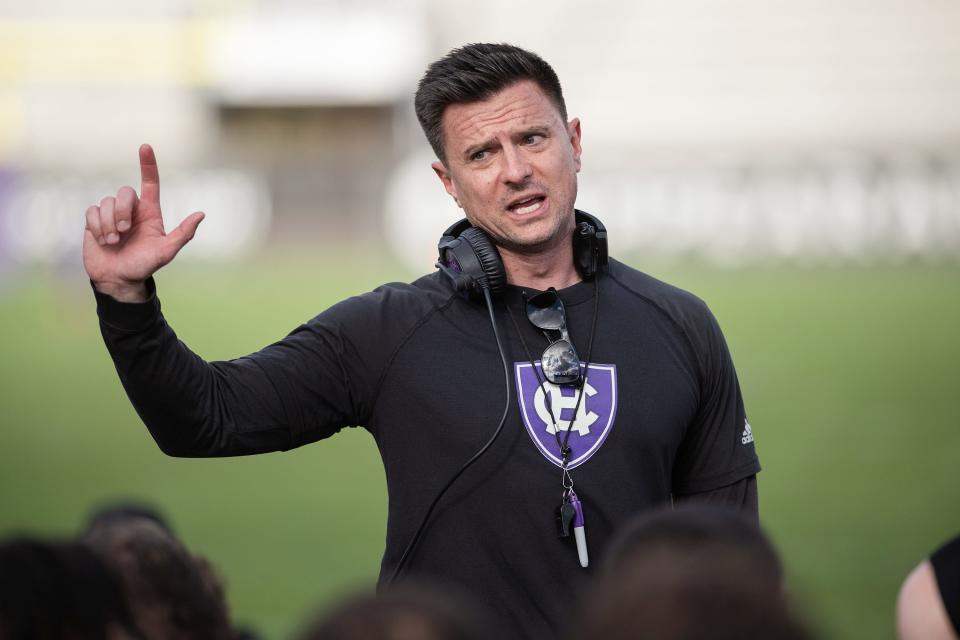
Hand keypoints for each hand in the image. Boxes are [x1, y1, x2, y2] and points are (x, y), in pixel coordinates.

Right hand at [83, 144, 204, 301]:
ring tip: (115, 241)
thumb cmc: (144, 265)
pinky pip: (91, 211)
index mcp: (150, 212)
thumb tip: (201, 214)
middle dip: (123, 211)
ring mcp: (112, 214)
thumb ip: (183, 234)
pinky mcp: (94, 221)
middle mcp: (131, 210)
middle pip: (124, 192)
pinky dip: (97, 227)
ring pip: (106, 202)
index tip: (145, 147)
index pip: (150, 183)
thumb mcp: (166, 252)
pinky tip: (103, 240)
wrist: (119, 279)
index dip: (148, 165)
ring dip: (109, 224)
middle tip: (125, 231)